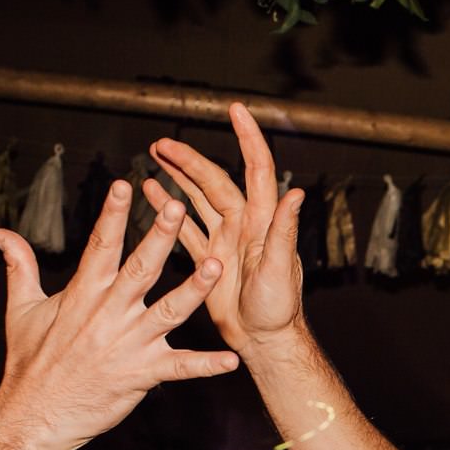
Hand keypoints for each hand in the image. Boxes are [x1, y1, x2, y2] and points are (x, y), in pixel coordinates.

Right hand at [0, 182, 237, 449]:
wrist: (34, 416)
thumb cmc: (30, 363)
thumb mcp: (21, 310)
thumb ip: (20, 266)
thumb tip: (1, 234)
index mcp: (82, 295)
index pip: (99, 246)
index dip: (113, 215)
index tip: (125, 185)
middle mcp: (108, 315)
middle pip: (139, 269)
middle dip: (160, 237)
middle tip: (178, 207)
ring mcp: (128, 345)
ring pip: (168, 311)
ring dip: (193, 290)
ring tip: (215, 266)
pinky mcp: (141, 375)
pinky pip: (180, 369)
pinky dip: (207, 365)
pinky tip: (231, 360)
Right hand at [147, 103, 304, 353]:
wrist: (264, 339)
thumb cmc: (279, 310)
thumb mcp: (281, 269)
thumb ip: (284, 231)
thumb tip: (296, 194)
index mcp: (261, 221)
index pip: (256, 169)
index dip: (247, 138)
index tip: (236, 110)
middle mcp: (244, 224)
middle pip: (214, 180)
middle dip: (189, 159)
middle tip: (161, 142)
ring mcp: (226, 239)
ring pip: (198, 198)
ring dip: (178, 176)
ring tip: (154, 154)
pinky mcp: (210, 257)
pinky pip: (187, 226)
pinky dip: (170, 208)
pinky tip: (153, 192)